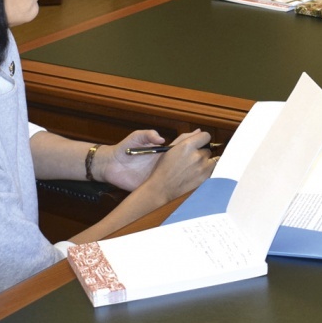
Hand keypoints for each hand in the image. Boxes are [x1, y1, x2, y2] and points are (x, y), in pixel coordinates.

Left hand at [95, 129, 213, 191]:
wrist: (109, 166)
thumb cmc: (122, 150)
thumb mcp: (135, 138)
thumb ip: (147, 135)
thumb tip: (161, 138)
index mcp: (162, 150)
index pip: (182, 143)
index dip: (194, 140)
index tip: (204, 138)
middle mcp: (165, 161)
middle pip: (187, 158)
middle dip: (199, 156)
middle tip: (211, 156)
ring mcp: (161, 173)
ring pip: (181, 173)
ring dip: (192, 172)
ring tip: (208, 171)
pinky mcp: (154, 184)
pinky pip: (168, 186)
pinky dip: (179, 187)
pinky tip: (190, 187)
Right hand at [135, 129, 217, 204]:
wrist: (162, 188)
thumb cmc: (164, 167)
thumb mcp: (171, 148)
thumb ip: (186, 137)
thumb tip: (199, 131)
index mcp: (188, 146)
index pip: (206, 136)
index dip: (202, 139)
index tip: (199, 143)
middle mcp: (197, 155)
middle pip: (208, 149)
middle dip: (202, 152)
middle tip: (191, 159)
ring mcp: (203, 167)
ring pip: (212, 160)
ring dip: (206, 162)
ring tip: (194, 167)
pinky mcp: (205, 178)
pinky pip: (212, 170)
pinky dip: (207, 171)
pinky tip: (196, 173)